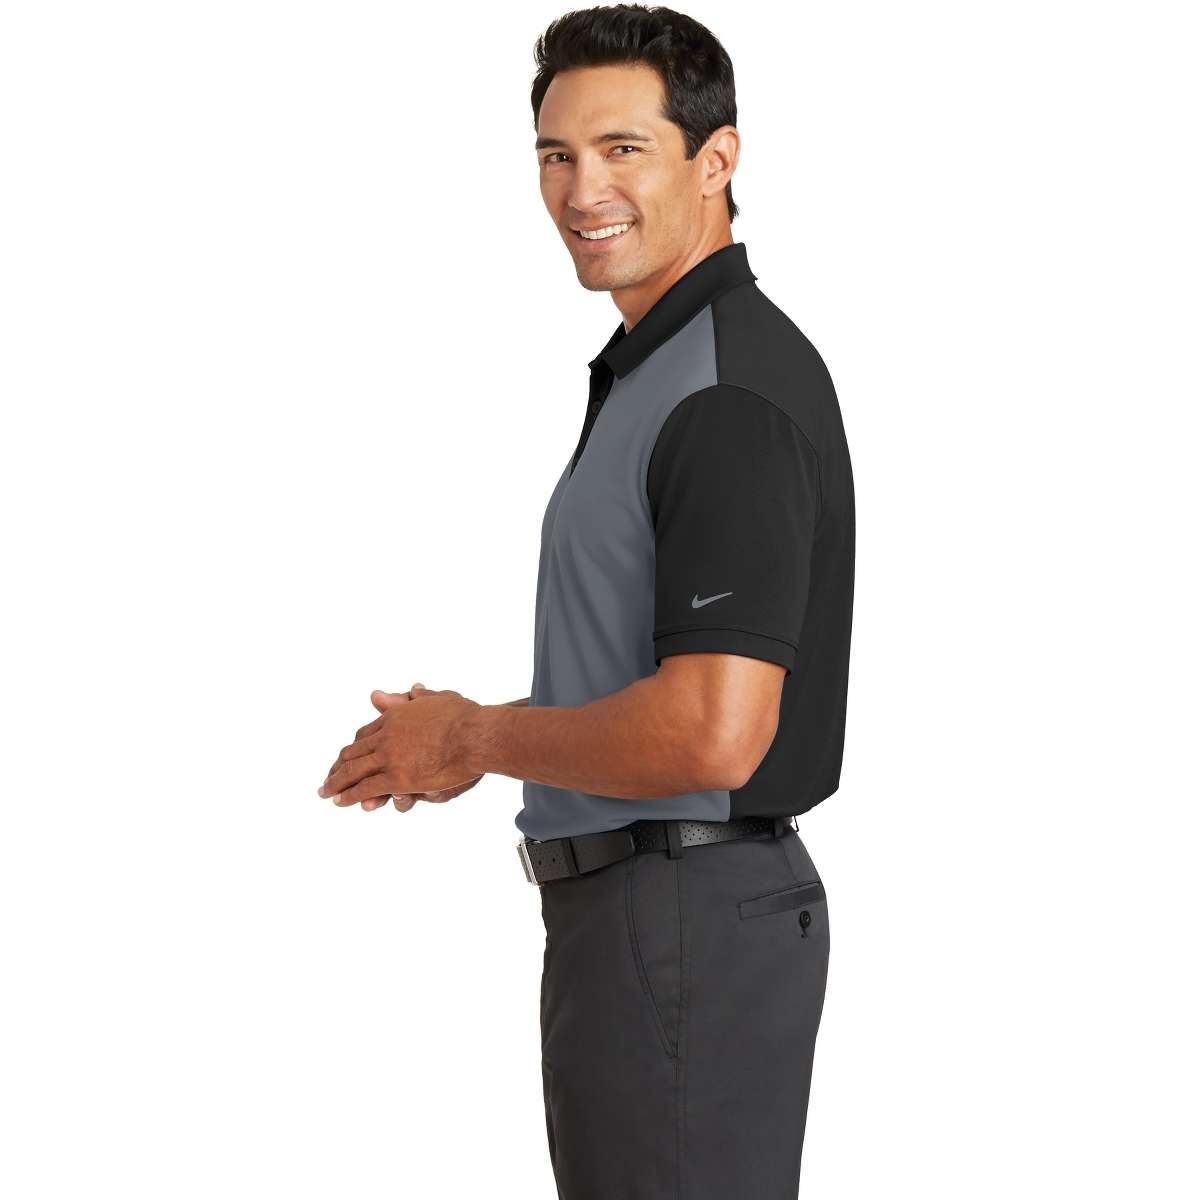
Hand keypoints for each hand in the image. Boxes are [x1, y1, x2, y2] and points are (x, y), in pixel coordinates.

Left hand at [320, 682, 482, 809]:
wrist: (474, 735)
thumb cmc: (464, 716)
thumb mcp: (439, 699)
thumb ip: (420, 697)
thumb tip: (411, 687)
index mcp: (396, 717)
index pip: (365, 733)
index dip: (354, 747)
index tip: (347, 756)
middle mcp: (386, 735)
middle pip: (353, 752)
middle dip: (338, 766)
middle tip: (328, 777)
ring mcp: (389, 757)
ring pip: (352, 771)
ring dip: (335, 783)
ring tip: (325, 792)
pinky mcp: (397, 778)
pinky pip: (366, 789)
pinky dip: (350, 795)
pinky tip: (341, 801)